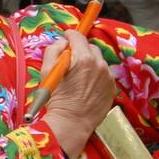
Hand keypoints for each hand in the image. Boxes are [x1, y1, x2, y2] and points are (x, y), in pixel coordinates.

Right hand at [39, 30, 116, 158]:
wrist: (72, 122)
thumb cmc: (56, 98)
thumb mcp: (46, 72)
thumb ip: (53, 51)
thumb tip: (62, 42)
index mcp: (83, 58)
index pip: (78, 37)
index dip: (69, 36)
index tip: (65, 38)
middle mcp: (99, 64)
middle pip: (90, 47)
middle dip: (80, 50)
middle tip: (70, 61)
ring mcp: (108, 76)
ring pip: (98, 61)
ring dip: (88, 63)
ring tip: (78, 77)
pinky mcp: (112, 87)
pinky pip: (103, 74)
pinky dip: (95, 75)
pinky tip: (86, 86)